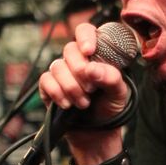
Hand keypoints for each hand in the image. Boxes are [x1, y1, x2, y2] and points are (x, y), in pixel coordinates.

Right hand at [39, 22, 129, 152]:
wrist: (96, 133)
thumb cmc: (109, 108)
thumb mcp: (119, 93)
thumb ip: (111, 78)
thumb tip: (91, 68)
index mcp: (96, 55)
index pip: (86, 31)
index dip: (85, 37)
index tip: (89, 51)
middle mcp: (77, 60)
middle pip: (70, 49)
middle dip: (80, 71)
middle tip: (91, 89)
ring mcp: (62, 72)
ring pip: (58, 66)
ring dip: (71, 87)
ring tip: (84, 103)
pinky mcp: (49, 86)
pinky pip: (46, 80)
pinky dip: (58, 93)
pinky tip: (68, 105)